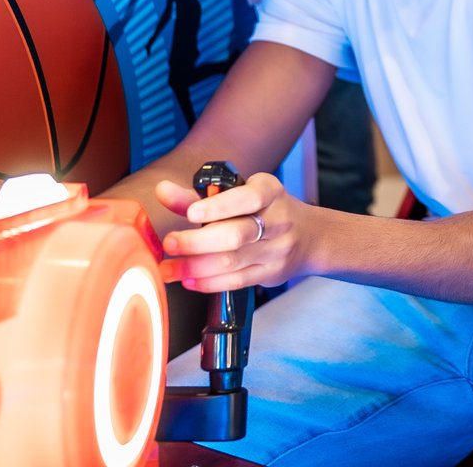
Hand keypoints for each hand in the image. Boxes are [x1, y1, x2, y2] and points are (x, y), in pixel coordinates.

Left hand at [158, 172, 300, 291]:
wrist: (310, 236)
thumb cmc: (266, 210)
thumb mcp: (241, 193)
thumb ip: (199, 196)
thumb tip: (162, 191)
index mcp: (270, 192)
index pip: (247, 198)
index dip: (219, 206)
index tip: (192, 213)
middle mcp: (277, 220)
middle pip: (236, 235)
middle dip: (197, 242)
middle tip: (169, 243)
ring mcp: (276, 250)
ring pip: (233, 261)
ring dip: (195, 267)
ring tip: (168, 269)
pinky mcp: (271, 273)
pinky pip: (237, 281)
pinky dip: (209, 282)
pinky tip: (189, 280)